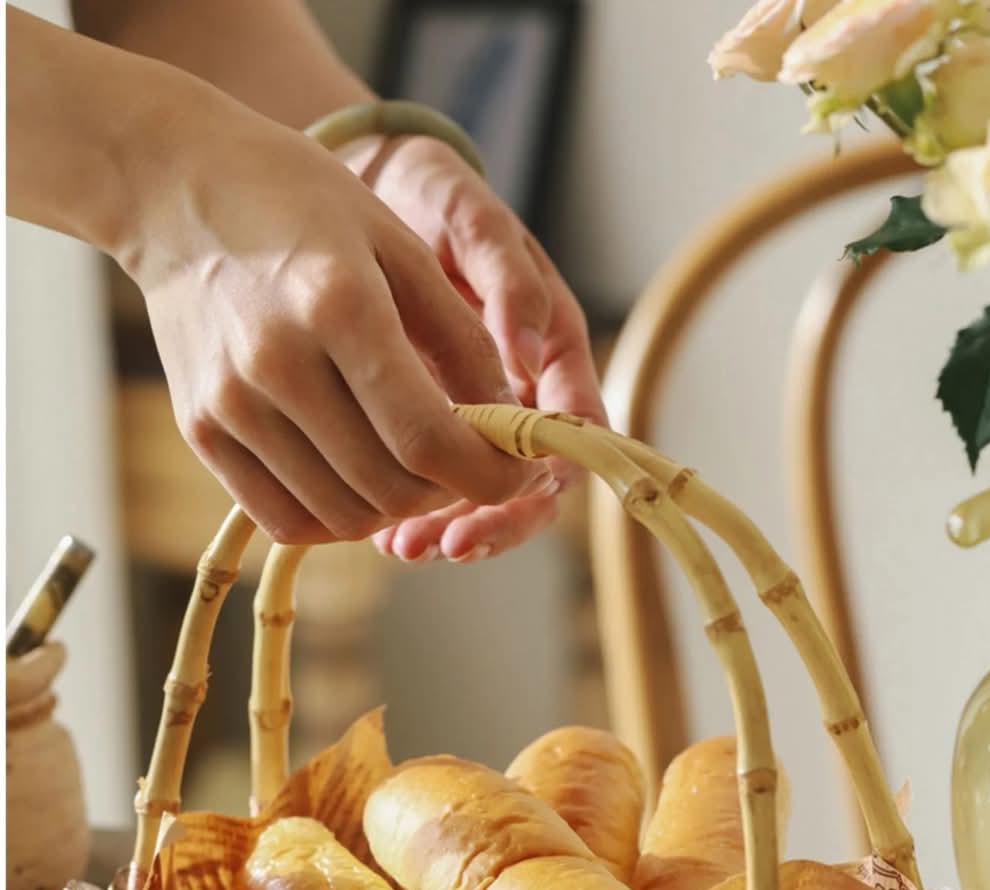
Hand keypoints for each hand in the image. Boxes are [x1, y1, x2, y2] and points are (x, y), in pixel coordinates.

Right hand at [116, 88, 550, 543]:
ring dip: (400, 507)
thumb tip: (510, 424)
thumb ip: (463, 340)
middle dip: (454, 490)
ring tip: (417, 464)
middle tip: (471, 462)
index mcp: (339, 307)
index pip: (428, 438)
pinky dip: (342, 517)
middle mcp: (276, 365)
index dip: (490, 475)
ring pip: (345, 516)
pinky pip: (287, 520)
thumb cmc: (303, 205)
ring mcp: (230, 405)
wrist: (176, 190)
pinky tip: (362, 478)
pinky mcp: (200, 430)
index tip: (519, 473)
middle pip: (391, 487)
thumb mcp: (401, 246)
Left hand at [342, 134, 607, 562]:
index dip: (544, 476)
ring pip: (478, 496)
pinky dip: (408, 512)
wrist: (365, 192)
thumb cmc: (429, 198)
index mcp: (552, 351)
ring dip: (447, 529)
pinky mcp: (422, 425)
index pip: (574, 434)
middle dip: (492, 522)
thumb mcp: (471, 221)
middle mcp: (521, 396)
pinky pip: (427, 482)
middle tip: (443, 545)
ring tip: (403, 548)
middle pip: (532, 487)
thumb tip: (527, 356)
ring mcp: (473, 417)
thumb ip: (507, 280)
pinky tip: (378, 529)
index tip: (502, 495)